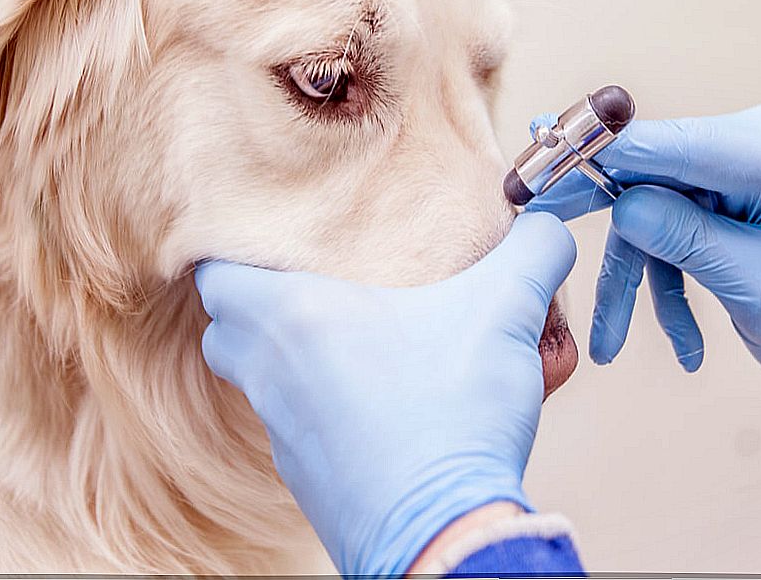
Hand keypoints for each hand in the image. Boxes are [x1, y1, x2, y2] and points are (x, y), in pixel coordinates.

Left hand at [195, 212, 576, 577]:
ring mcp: (285, 434)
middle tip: (308, 283)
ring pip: (259, 382)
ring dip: (289, 359)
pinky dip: (322, 411)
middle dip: (256, 304)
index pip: (214, 274)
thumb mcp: (505, 311)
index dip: (232, 249)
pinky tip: (378, 404)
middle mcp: (272, 375)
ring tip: (349, 340)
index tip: (270, 238)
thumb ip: (533, 251)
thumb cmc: (455, 415)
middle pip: (226, 329)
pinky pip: (297, 430)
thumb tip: (546, 224)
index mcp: (292, 318)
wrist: (445, 535)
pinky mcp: (308, 480)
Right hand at [527, 103, 760, 402]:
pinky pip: (670, 219)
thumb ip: (688, 240)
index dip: (594, 155)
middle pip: (648, 167)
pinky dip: (664, 275)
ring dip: (634, 274)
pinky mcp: (726, 184)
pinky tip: (683, 341)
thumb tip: (620, 203)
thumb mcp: (758, 292)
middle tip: (530, 227)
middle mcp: (759, 141)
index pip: (667, 143)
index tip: (533, 172)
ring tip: (611, 344)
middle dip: (592, 210)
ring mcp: (740, 161)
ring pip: (649, 203)